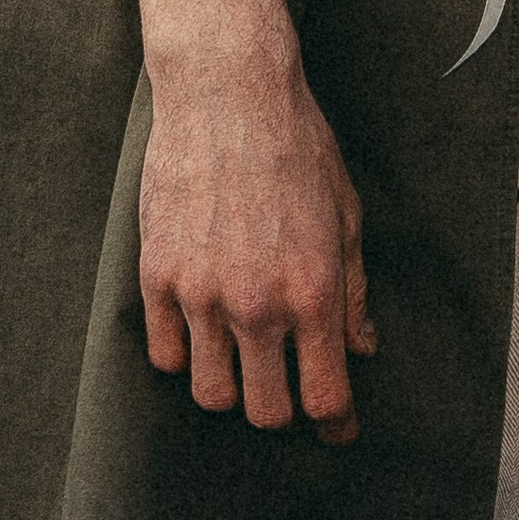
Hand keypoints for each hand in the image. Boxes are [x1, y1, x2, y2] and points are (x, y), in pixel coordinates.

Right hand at [129, 0, 374, 441]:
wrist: (228, 91)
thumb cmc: (297, 145)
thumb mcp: (345, 213)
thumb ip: (354, 290)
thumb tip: (361, 348)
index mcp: (313, 290)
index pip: (324, 398)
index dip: (334, 424)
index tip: (336, 428)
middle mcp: (257, 303)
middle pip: (265, 412)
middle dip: (282, 409)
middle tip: (286, 384)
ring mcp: (202, 293)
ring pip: (210, 394)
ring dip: (231, 387)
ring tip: (241, 360)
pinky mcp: (157, 276)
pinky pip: (166, 354)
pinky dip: (186, 354)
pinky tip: (203, 329)